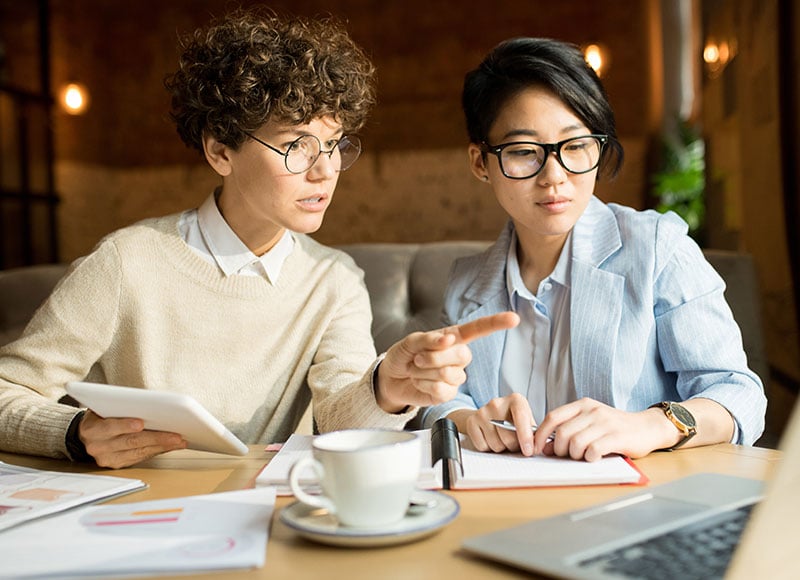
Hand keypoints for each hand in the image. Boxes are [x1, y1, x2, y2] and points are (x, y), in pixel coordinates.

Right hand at [79, 410, 186, 468]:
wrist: (87, 434)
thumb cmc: (101, 415)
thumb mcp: (104, 407)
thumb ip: (119, 407)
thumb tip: (149, 406)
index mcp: (92, 430)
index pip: (109, 427)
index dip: (125, 425)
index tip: (141, 423)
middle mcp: (97, 447)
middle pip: (130, 442)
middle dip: (156, 438)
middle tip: (175, 435)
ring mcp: (107, 458)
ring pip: (138, 452)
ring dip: (162, 446)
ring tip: (179, 441)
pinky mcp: (117, 465)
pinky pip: (140, 458)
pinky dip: (157, 451)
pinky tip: (171, 446)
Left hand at [376, 312, 519, 411]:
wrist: (391, 378)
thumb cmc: (403, 355)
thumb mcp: (411, 341)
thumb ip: (429, 339)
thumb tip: (449, 339)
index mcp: (453, 337)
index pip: (479, 329)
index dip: (496, 323)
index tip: (513, 319)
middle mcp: (458, 356)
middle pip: (462, 355)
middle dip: (435, 357)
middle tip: (418, 358)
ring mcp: (454, 376)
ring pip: (450, 375)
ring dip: (425, 372)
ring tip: (416, 369)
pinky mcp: (448, 394)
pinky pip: (442, 390)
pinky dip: (425, 385)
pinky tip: (419, 382)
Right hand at [449, 392, 535, 455]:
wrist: (489, 414)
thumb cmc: (512, 419)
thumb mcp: (526, 420)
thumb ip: (533, 432)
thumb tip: (537, 446)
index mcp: (515, 400)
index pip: (521, 418)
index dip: (525, 437)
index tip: (528, 451)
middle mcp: (497, 403)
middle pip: (508, 438)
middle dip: (513, 446)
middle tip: (514, 442)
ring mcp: (482, 412)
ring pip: (496, 445)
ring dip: (501, 448)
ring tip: (501, 439)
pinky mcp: (471, 422)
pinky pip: (482, 446)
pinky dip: (488, 448)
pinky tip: (490, 438)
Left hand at [533, 398, 664, 461]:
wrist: (647, 427)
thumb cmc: (614, 427)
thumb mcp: (590, 423)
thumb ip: (568, 431)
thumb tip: (545, 447)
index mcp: (582, 405)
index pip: (553, 417)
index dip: (540, 434)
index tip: (535, 448)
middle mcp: (592, 410)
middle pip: (562, 433)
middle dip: (560, 449)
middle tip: (567, 456)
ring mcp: (605, 422)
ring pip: (576, 442)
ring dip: (575, 455)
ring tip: (583, 456)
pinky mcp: (617, 436)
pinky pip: (593, 450)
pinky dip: (589, 458)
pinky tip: (594, 458)